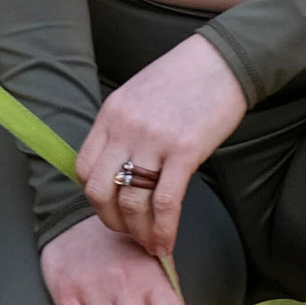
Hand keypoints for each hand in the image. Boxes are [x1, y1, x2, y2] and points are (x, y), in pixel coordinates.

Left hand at [76, 34, 246, 263]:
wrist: (223, 61)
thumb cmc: (185, 77)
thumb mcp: (138, 96)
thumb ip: (123, 128)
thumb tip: (122, 165)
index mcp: (110, 115)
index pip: (83, 167)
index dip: (93, 196)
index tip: (110, 207)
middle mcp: (124, 129)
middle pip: (97, 190)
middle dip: (109, 220)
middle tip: (127, 232)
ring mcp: (152, 141)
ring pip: (129, 202)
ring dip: (138, 231)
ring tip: (149, 243)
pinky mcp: (184, 151)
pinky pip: (165, 202)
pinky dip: (163, 230)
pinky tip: (166, 243)